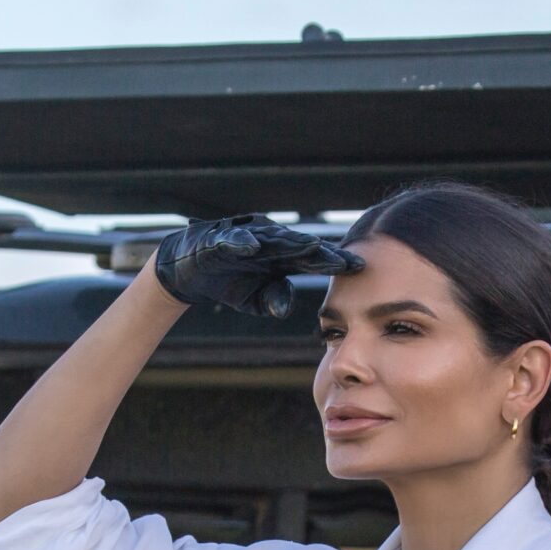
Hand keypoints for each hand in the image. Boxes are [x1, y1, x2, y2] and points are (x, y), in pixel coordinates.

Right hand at [152, 214, 361, 317]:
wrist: (191, 269)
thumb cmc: (230, 281)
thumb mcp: (254, 299)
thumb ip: (273, 301)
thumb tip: (284, 311)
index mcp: (281, 258)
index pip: (313, 259)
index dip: (334, 262)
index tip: (359, 268)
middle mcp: (268, 244)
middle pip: (299, 247)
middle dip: (321, 252)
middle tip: (345, 259)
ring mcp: (245, 238)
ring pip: (271, 240)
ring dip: (290, 243)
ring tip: (311, 247)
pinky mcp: (219, 240)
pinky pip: (231, 240)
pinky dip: (240, 242)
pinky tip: (252, 247)